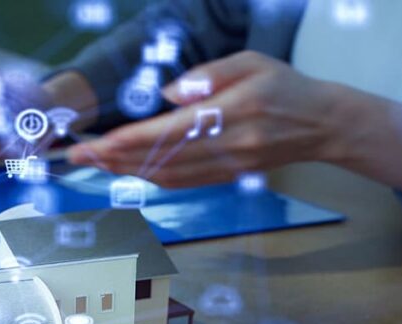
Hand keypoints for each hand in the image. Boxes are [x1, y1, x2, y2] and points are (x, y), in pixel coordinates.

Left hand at [67, 51, 340, 187]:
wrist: (322, 123)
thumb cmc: (284, 86)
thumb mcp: (251, 62)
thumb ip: (209, 75)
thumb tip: (169, 96)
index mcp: (232, 112)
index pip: (170, 132)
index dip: (129, 141)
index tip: (97, 143)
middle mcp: (228, 146)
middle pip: (160, 159)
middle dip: (114, 160)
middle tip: (78, 156)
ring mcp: (227, 167)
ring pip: (166, 176)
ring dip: (126, 171)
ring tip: (94, 163)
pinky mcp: (227, 178)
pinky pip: (180, 182)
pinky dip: (149, 178)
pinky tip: (126, 169)